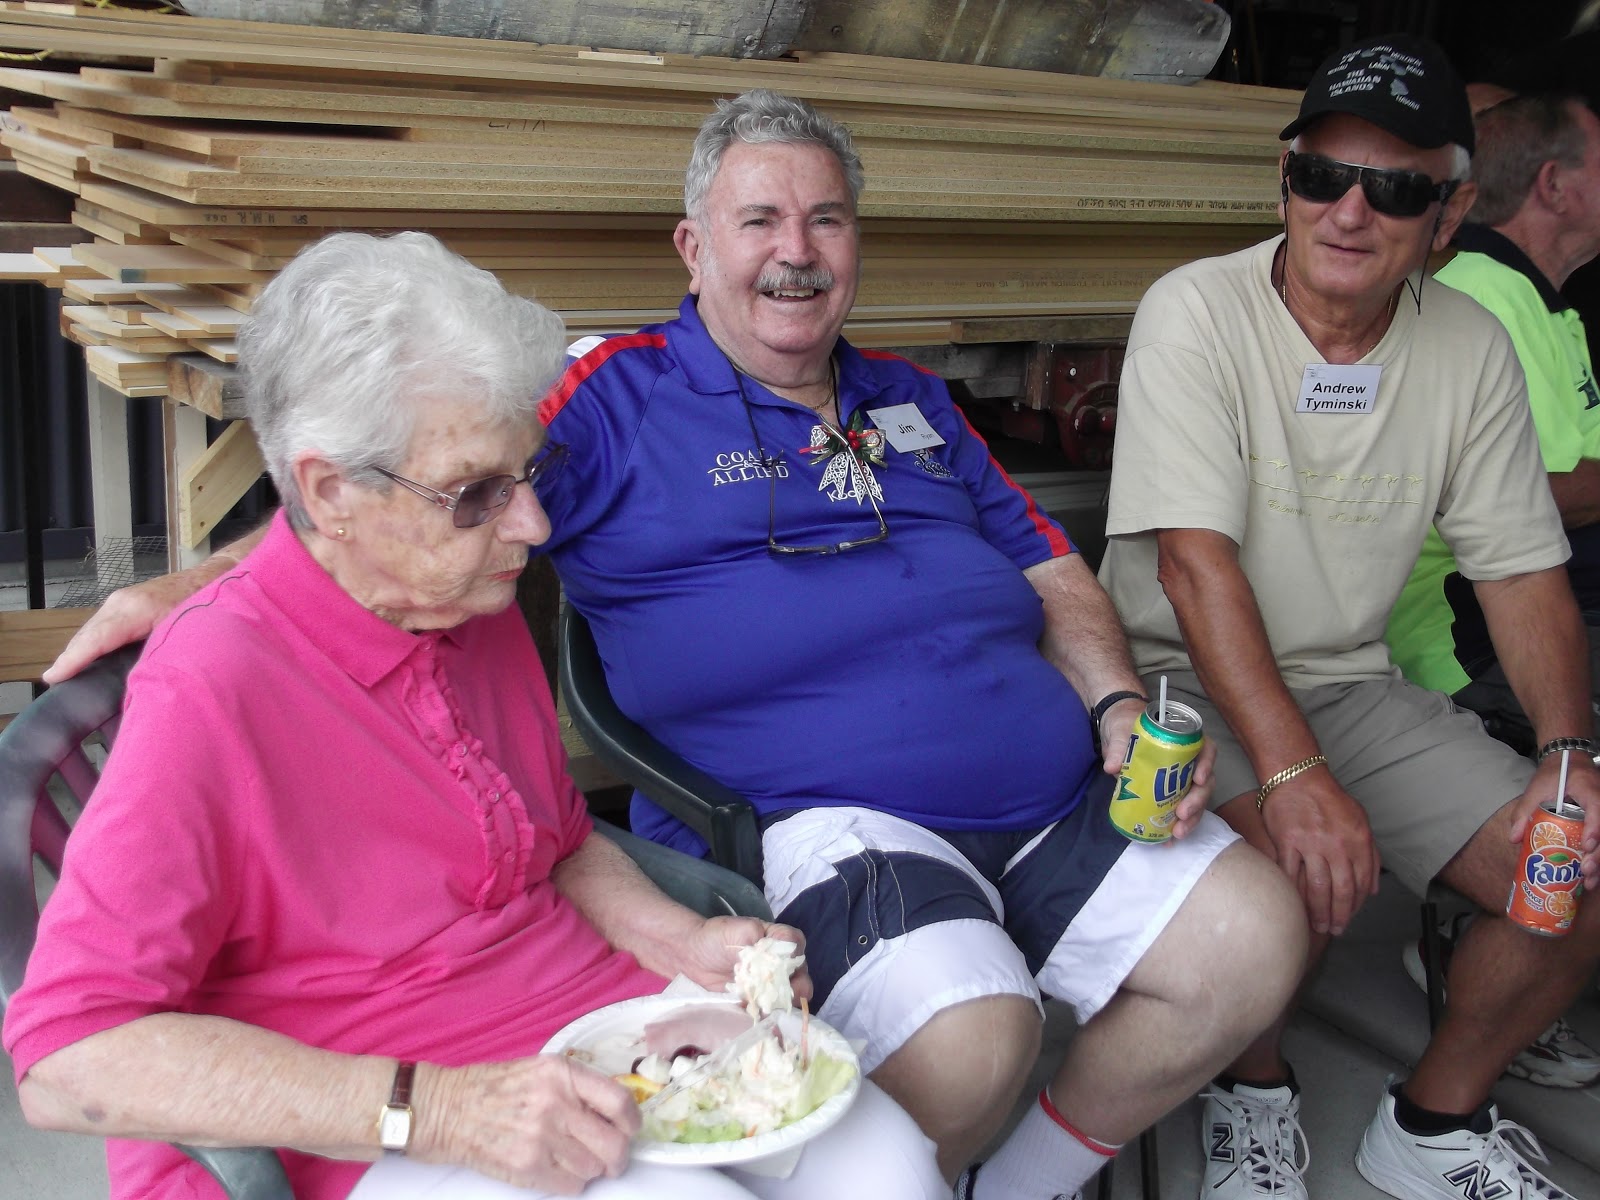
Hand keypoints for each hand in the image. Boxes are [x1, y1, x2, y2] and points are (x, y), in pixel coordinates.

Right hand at [42, 569, 213, 682]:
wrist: (214, 577)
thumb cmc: (204, 607)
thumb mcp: (184, 634)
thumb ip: (161, 654)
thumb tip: (142, 681)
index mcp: (136, 609)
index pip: (97, 638)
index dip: (75, 659)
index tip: (54, 677)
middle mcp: (123, 602)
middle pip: (87, 634)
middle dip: (70, 658)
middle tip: (56, 684)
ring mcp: (122, 600)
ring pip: (92, 629)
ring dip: (79, 651)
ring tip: (64, 675)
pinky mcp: (125, 602)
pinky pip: (101, 625)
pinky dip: (91, 641)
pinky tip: (86, 657)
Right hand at [419, 1055, 637, 1195]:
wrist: (448, 1109)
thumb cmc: (495, 1088)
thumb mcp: (540, 1070)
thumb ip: (577, 1086)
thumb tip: (616, 1111)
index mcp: (562, 1074)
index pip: (619, 1101)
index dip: (633, 1121)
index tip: (630, 1128)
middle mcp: (556, 1104)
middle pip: (614, 1144)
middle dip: (618, 1156)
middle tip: (611, 1158)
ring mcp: (541, 1137)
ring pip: (593, 1168)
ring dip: (589, 1168)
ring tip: (570, 1158)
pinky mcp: (527, 1166)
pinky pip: (571, 1186)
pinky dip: (570, 1182)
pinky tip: (555, 1169)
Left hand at [674, 918, 813, 1007]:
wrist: (691, 957)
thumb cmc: (716, 938)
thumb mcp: (737, 930)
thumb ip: (757, 936)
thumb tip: (778, 950)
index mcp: (778, 941)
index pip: (796, 946)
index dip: (794, 956)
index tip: (785, 966)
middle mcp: (780, 964)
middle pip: (800, 976)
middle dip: (797, 987)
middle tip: (787, 995)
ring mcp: (769, 986)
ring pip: (788, 998)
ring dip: (784, 1005)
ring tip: (773, 1010)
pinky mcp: (757, 1003)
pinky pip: (769, 1012)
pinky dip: (768, 1017)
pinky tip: (762, 1020)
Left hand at [1099, 700, 1215, 839]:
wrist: (1116, 731)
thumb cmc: (1125, 724)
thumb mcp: (1121, 731)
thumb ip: (1119, 747)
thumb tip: (1113, 767)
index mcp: (1183, 740)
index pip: (1206, 749)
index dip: (1207, 764)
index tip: (1198, 779)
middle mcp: (1188, 761)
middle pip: (1204, 781)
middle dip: (1197, 801)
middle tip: (1182, 814)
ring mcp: (1181, 778)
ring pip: (1195, 800)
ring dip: (1190, 819)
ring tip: (1177, 834)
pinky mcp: (1170, 793)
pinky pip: (1179, 811)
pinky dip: (1176, 825)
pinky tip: (1168, 840)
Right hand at [1258, 767, 1380, 935]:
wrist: (1297, 777)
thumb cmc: (1329, 799)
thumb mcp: (1361, 821)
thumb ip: (1371, 854)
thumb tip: (1373, 889)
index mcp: (1358, 841)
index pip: (1361, 883)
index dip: (1356, 906)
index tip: (1350, 917)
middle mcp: (1337, 845)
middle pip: (1340, 891)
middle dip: (1339, 915)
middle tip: (1334, 930)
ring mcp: (1311, 845)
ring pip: (1317, 888)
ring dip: (1318, 911)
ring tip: (1317, 925)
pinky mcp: (1287, 843)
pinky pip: (1292, 875)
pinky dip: (1294, 893)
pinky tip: (1295, 905)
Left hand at [1509, 753, 1599, 890]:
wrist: (1569, 759)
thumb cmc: (1554, 774)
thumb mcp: (1536, 788)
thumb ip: (1523, 811)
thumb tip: (1514, 839)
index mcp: (1589, 789)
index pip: (1597, 810)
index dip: (1595, 829)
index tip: (1586, 847)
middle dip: (1599, 855)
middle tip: (1586, 871)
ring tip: (1589, 882)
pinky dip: (1598, 856)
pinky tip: (1591, 874)